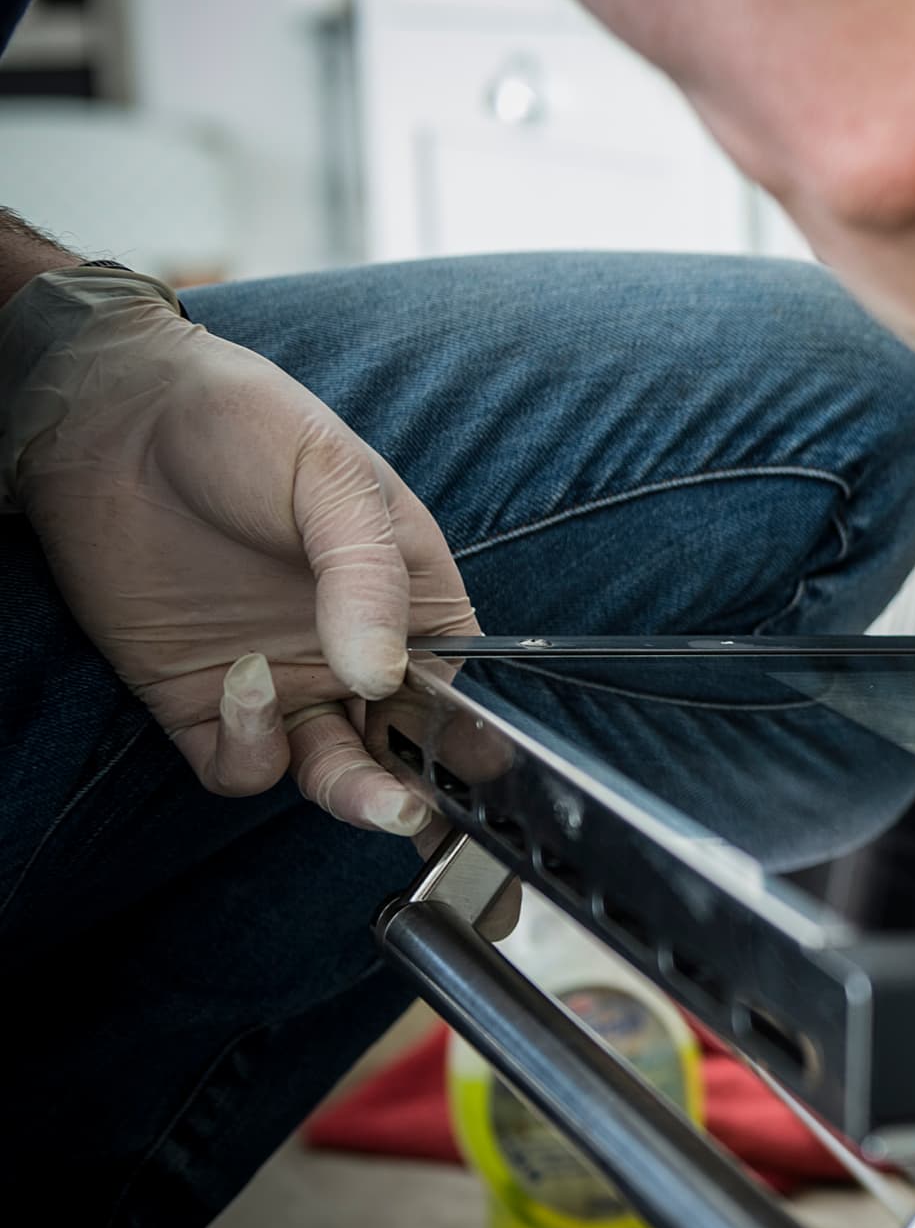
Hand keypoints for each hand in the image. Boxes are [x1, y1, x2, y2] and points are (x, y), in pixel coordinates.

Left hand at [3, 268, 475, 833]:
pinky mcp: (200, 703)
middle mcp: (354, 655)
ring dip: (355, 795)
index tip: (486, 773)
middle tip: (422, 811)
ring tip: (378, 797)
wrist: (115, 415)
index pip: (464, 691)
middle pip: (403, 751)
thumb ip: (365, 578)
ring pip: (332, 775)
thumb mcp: (334, 481)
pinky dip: (251, 749)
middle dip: (424, 797)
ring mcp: (280, 683)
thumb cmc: (248, 426)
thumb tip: (383, 676)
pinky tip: (242, 683)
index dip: (479, 740)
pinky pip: (240, 766)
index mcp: (414, 602)